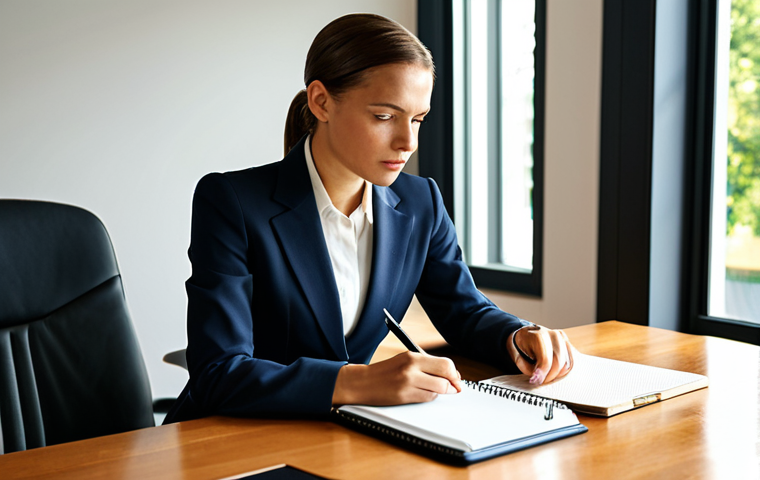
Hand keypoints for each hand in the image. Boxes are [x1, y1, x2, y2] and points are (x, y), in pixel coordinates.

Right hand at [332, 352, 461, 405]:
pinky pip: (427, 398)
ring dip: (441, 391)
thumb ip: (426, 364)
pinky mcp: (404, 396)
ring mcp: (408, 383)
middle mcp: (411, 368)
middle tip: (454, 387)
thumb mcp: (404, 360)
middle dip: (453, 384)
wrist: (363, 382)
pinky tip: (423, 393)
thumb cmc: (385, 371)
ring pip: (439, 390)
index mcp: (412, 356)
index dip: (454, 373)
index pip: (445, 363)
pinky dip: (430, 397)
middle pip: (445, 376)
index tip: (456, 377)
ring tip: (434, 389)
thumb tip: (450, 373)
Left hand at [506, 325, 575, 384]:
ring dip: (557, 374)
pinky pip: (570, 361)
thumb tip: (539, 379)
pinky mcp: (567, 342)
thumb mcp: (518, 358)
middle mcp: (553, 334)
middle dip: (550, 375)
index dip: (542, 373)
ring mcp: (562, 338)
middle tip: (541, 381)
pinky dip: (562, 370)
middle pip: (559, 362)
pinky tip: (552, 371)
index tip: (536, 380)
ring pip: (567, 363)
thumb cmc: (520, 348)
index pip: (545, 359)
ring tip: (545, 375)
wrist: (525, 335)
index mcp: (538, 335)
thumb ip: (528, 369)